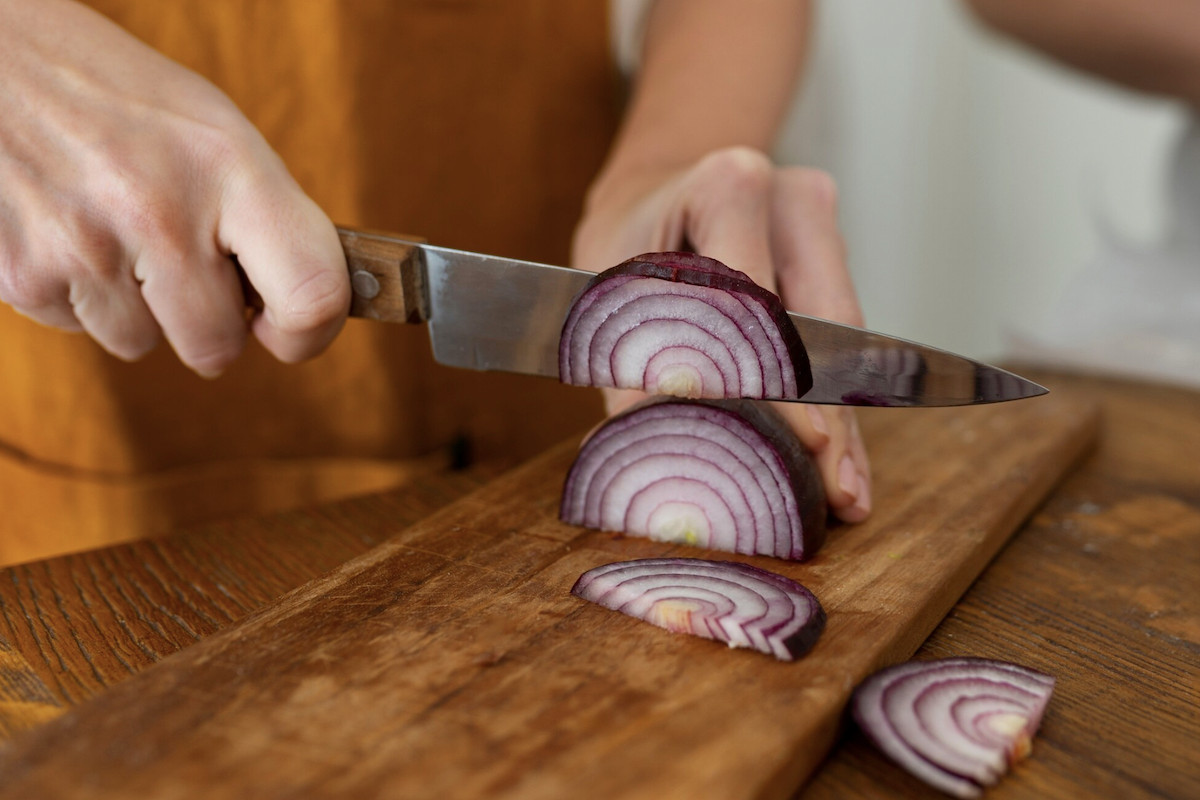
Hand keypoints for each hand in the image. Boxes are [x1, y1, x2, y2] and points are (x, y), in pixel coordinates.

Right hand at [0, 0, 348, 376]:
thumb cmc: (123, 100)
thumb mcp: (216, 131)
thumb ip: (267, 218)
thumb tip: (309, 308)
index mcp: (231, 167)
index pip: (312, 294)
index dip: (309, 333)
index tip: (287, 328)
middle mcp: (161, 211)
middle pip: (217, 347)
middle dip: (208, 322)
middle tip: (184, 263)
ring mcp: (86, 246)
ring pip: (141, 344)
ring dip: (137, 307)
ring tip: (116, 228)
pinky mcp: (23, 273)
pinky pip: (77, 328)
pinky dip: (79, 294)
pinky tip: (71, 230)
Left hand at [572, 146, 871, 522]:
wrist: (651, 195)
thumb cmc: (624, 245)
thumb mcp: (611, 303)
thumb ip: (634, 382)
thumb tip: (647, 450)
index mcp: (726, 185)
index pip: (757, 304)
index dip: (778, 381)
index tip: (801, 445)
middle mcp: (788, 196)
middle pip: (817, 325)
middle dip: (826, 418)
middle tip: (837, 492)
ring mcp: (820, 223)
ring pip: (841, 339)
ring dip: (842, 422)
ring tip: (847, 492)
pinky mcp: (834, 253)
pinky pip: (841, 338)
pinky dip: (837, 403)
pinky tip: (843, 459)